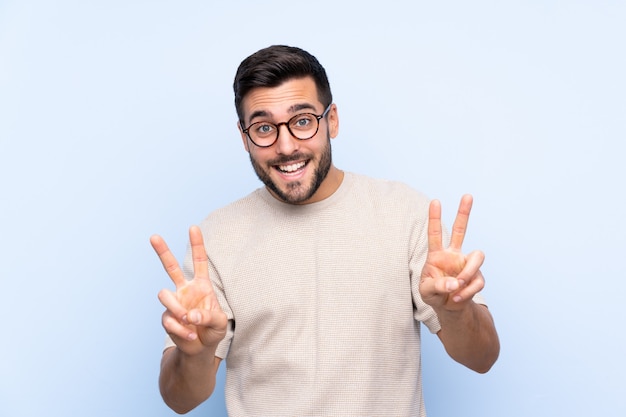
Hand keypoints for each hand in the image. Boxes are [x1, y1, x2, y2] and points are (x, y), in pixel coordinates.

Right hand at [151, 226, 227, 355]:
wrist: (201, 349)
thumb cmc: (213, 330)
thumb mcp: (219, 323)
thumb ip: (208, 316)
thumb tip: (190, 314)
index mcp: (201, 286)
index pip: (199, 261)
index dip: (197, 245)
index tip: (193, 227)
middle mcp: (185, 290)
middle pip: (171, 267)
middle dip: (162, 252)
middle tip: (154, 236)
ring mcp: (174, 303)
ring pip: (164, 295)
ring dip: (177, 308)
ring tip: (188, 320)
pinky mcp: (167, 318)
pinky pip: (168, 319)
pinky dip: (181, 329)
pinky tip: (190, 334)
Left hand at [419, 195, 485, 310]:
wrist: (448, 308)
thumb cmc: (433, 295)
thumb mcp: (427, 292)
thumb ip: (437, 286)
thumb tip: (454, 282)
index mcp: (437, 255)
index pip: (435, 234)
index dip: (435, 218)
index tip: (435, 201)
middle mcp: (453, 255)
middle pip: (460, 230)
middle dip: (464, 213)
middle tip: (467, 195)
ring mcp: (467, 264)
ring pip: (478, 256)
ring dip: (468, 273)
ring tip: (457, 286)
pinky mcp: (477, 277)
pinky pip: (477, 281)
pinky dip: (467, 292)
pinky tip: (457, 298)